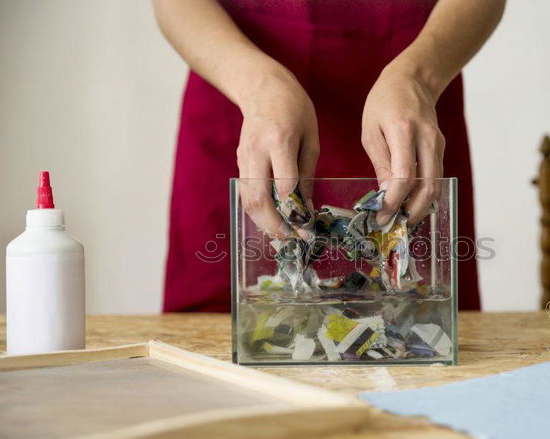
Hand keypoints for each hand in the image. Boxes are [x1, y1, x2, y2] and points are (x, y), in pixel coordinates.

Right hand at [236, 63, 318, 237]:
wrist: (261, 86)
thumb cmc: (294, 108)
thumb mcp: (311, 137)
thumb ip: (308, 173)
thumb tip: (307, 207)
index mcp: (279, 141)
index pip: (284, 186)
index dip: (295, 212)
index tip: (308, 228)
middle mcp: (257, 151)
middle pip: (259, 199)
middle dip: (274, 225)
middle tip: (292, 241)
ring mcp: (244, 157)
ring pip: (247, 199)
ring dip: (263, 223)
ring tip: (282, 236)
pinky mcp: (239, 161)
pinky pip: (246, 192)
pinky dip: (257, 211)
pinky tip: (272, 221)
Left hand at [361, 65, 443, 225]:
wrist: (413, 80)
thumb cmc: (384, 103)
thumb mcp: (371, 132)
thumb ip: (381, 164)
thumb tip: (387, 196)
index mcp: (404, 131)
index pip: (405, 176)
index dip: (395, 201)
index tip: (382, 216)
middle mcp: (426, 138)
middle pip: (427, 185)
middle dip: (411, 212)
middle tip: (394, 226)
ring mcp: (437, 144)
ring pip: (435, 185)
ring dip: (420, 207)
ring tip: (401, 220)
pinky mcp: (440, 148)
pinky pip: (434, 177)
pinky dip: (424, 195)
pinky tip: (409, 205)